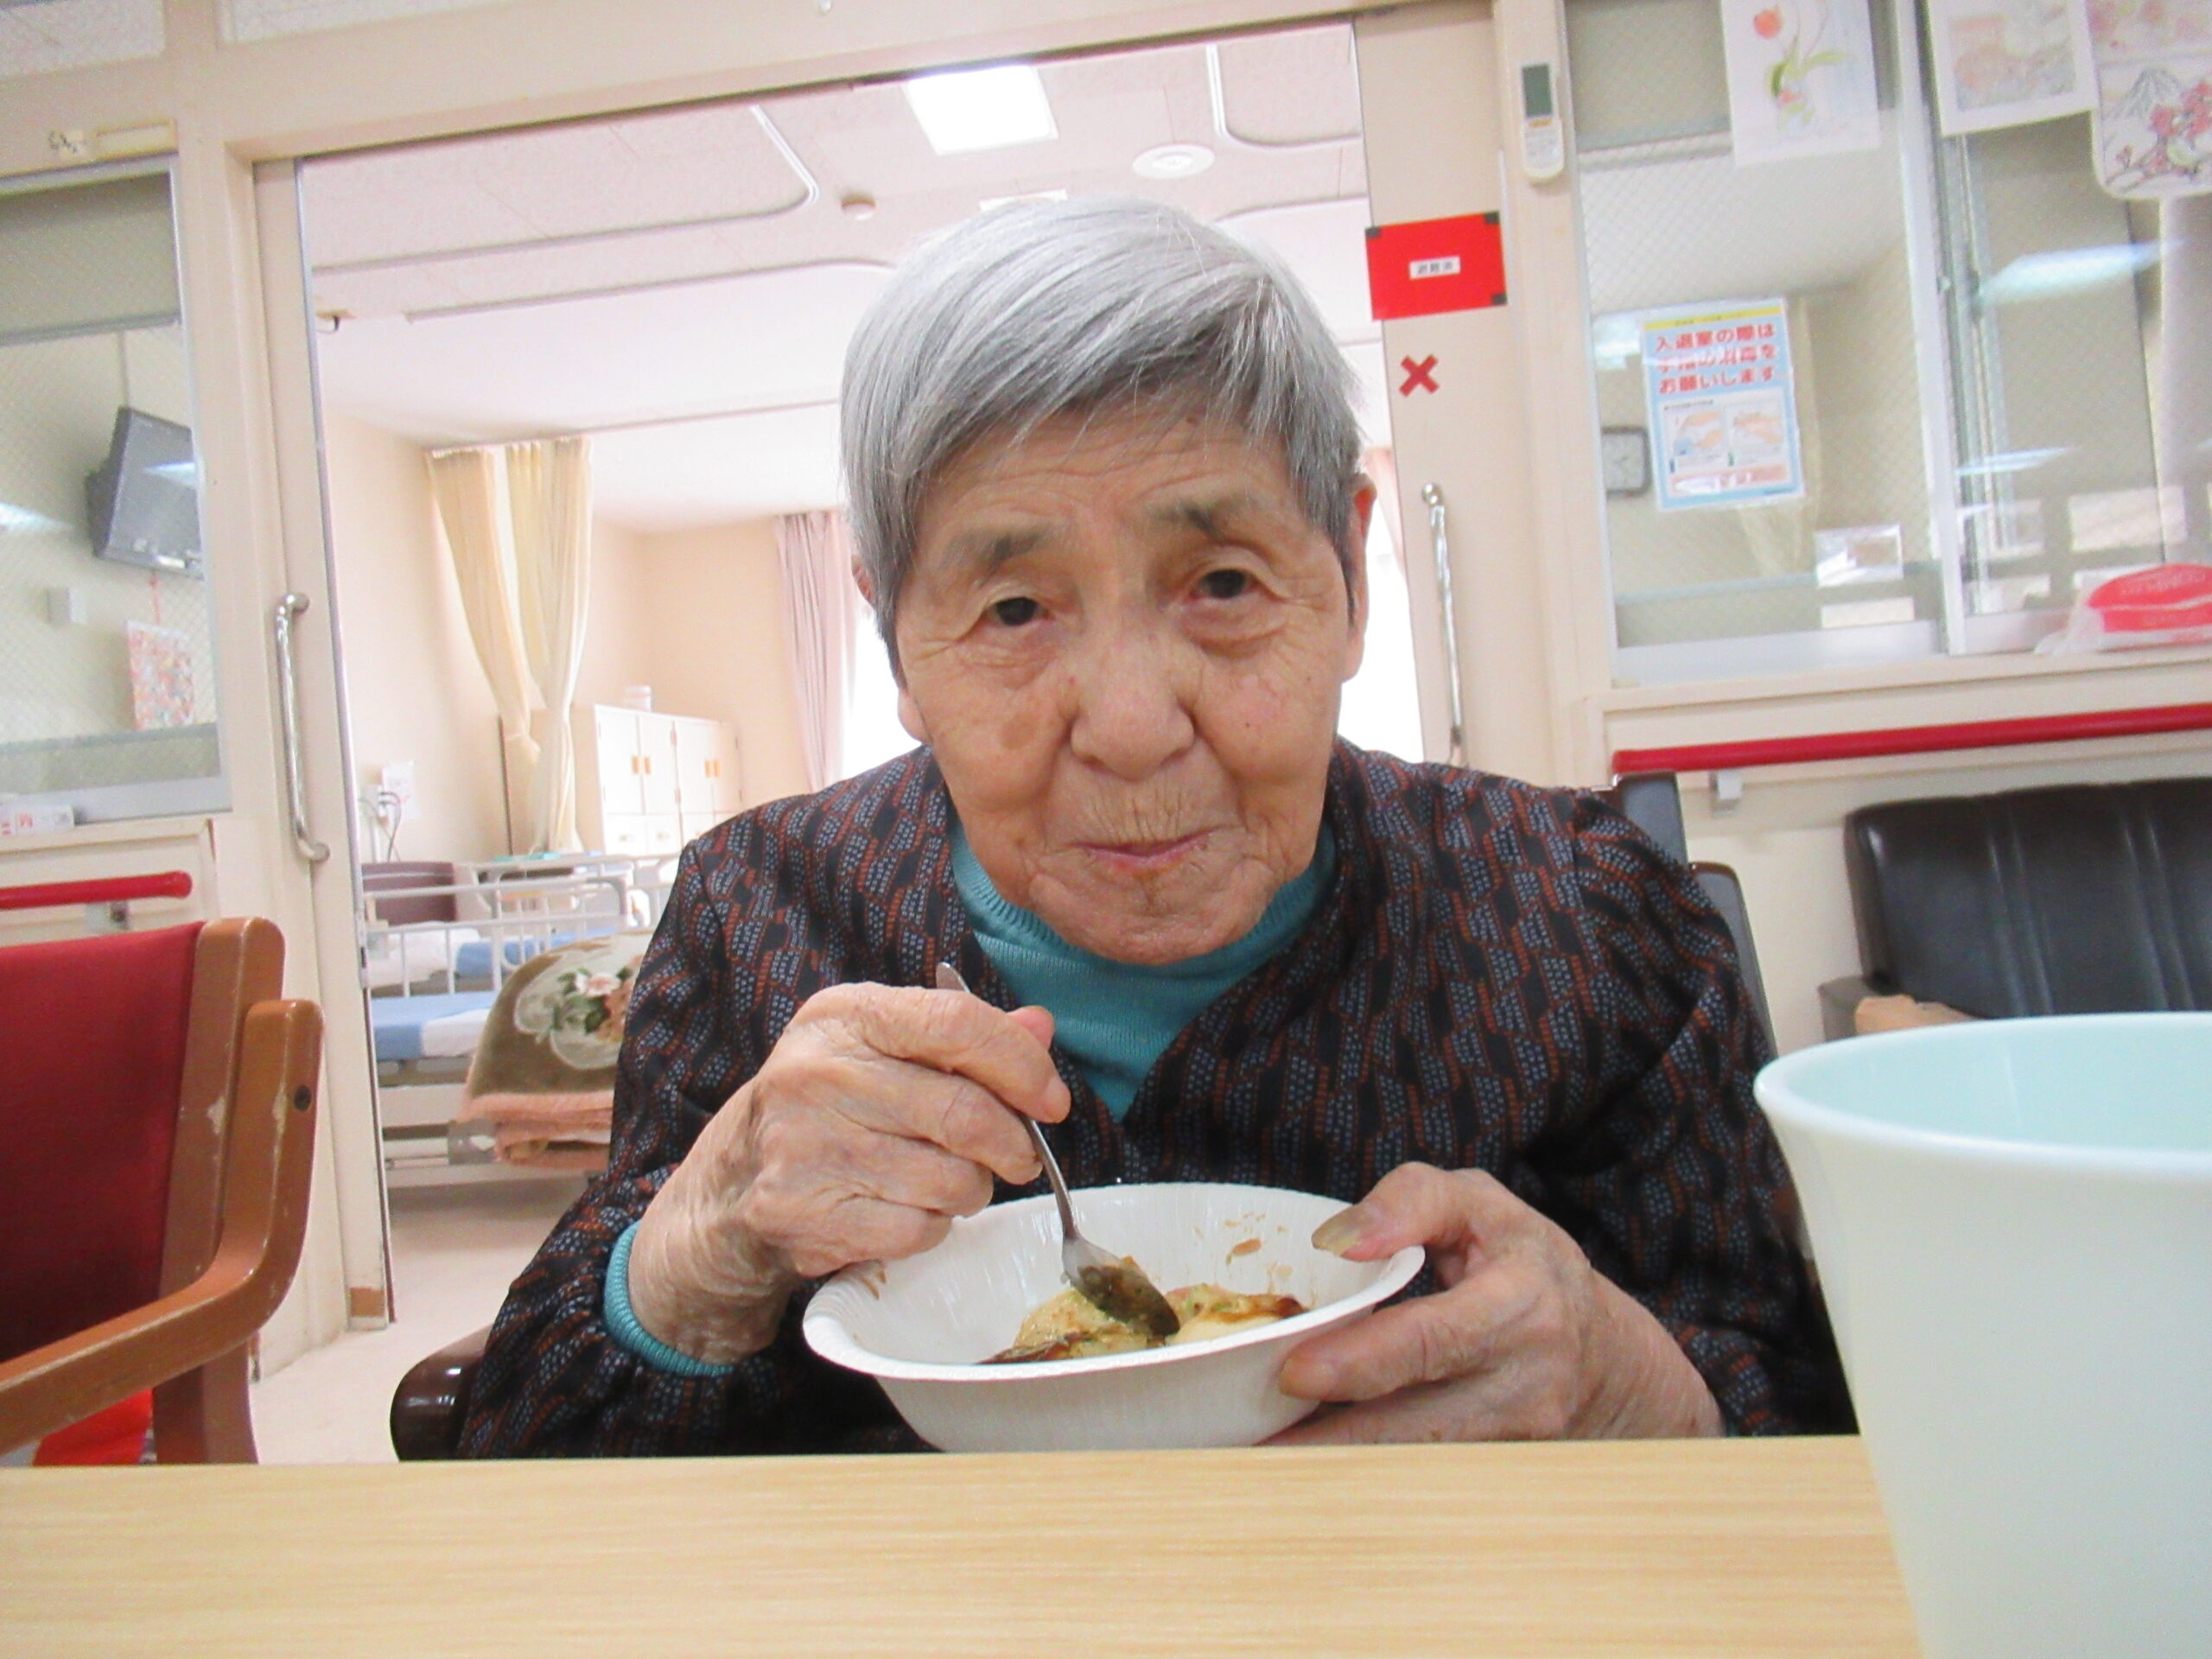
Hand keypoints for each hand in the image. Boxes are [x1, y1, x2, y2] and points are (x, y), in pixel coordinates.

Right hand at [627, 982, 1068, 1363]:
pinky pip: (919, 1229)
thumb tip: (1041, 1027)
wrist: (731, 1185)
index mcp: (845, 1016)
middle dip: (1012, 1144)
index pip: (957, 1023)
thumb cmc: (828, 1107)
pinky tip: (909, 1209)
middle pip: (963, 1113)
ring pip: (951, 1179)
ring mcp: (806, 1146)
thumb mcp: (883, 1050)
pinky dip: (934, 1226)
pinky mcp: (805, 1215)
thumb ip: (963, 1037)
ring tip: (948, 1181)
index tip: (1051, 1099)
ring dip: (972, 1189)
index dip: (1021, 1064)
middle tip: (1018, 1157)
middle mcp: (818, 1073)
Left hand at [1271, 1163, 1720, 1442]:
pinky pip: (1419, 1470)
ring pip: (1413, 1459)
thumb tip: (1337, 1240)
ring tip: (1259, 1457)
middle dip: (1330, 1439)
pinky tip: (1306, 1460)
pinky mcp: (1496, 1466)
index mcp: (1521, 1302)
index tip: (1295, 1373)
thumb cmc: (1520, 1259)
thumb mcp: (1477, 1202)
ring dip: (1336, 1462)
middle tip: (1250, 1440)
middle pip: (1417, 1422)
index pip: (1436, 1338)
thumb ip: (1409, 1201)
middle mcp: (1524, 1381)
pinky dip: (1362, 1468)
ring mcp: (1514, 1436)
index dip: (1364, 1361)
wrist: (1599, 1348)